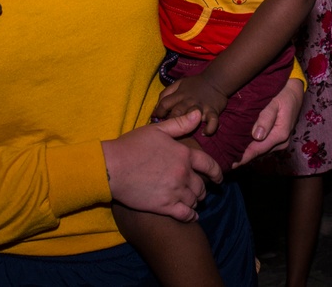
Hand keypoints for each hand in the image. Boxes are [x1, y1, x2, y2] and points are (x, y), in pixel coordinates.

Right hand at [102, 111, 221, 221]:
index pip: (209, 164)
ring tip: (192, 201)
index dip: (217, 172)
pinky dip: (191, 216)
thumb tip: (198, 114)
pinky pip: (185, 215)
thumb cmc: (132, 145)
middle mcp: (183, 174)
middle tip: (199, 191)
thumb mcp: (157, 129)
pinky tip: (190, 215)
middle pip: (202, 186)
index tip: (219, 178)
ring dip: (195, 201)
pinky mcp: (164, 206)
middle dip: (202, 189)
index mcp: (183, 154)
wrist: (113, 167)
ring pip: (195, 200)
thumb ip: (179, 123)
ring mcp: (175, 191)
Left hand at [153, 75, 228, 135]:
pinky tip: (205, 132)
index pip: (164, 103)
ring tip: (184, 132)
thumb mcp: (178, 83)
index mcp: (179, 94)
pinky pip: (212, 121)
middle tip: (168, 129)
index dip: (158, 112)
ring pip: (192, 116)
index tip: (157, 119)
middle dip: (170, 121)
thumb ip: (166, 93)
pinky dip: (209, 128)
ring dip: (187, 124)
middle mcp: (188, 101)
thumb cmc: (195, 84)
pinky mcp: (213, 111)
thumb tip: (156, 108)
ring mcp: (201, 106)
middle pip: (176, 112)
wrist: (216, 79)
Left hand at [232, 77, 303, 167]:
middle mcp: (281, 143)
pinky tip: (241, 146)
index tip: (230, 164)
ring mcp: (280, 142)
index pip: (257, 150)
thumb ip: (266, 118)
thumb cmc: (283, 96)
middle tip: (225, 158)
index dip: (243, 158)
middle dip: (242, 156)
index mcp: (280, 135)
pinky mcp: (277, 139)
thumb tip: (257, 136)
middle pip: (258, 152)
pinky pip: (263, 145)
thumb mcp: (274, 103)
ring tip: (230, 154)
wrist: (295, 93)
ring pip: (260, 150)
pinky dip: (252, 146)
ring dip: (247, 152)